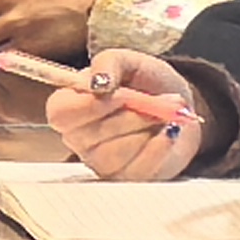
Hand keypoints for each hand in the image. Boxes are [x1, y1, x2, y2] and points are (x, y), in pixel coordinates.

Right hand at [45, 50, 206, 181]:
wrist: (177, 108)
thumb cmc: (145, 83)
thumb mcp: (128, 61)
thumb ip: (109, 63)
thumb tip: (98, 82)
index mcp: (68, 106)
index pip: (62, 113)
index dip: (92, 105)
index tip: (122, 93)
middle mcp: (78, 138)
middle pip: (95, 134)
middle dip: (133, 115)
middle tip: (156, 100)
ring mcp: (100, 162)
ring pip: (118, 152)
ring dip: (149, 129)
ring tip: (165, 114)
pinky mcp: (125, 178)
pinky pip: (140, 167)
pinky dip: (161, 146)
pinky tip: (168, 133)